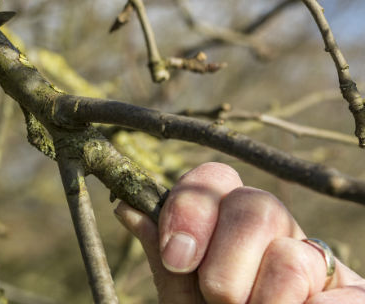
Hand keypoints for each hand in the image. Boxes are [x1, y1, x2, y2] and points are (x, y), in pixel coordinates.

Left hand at [114, 162, 364, 302]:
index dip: (190, 210)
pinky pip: (333, 296)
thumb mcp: (184, 301)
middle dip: (225, 265)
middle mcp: (275, 233)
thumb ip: (166, 261)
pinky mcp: (354, 293)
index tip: (176, 257)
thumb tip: (128, 207)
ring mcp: (318, 261)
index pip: (214, 177)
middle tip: (220, 301)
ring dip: (263, 303)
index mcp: (228, 225)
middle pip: (254, 204)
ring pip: (290, 255)